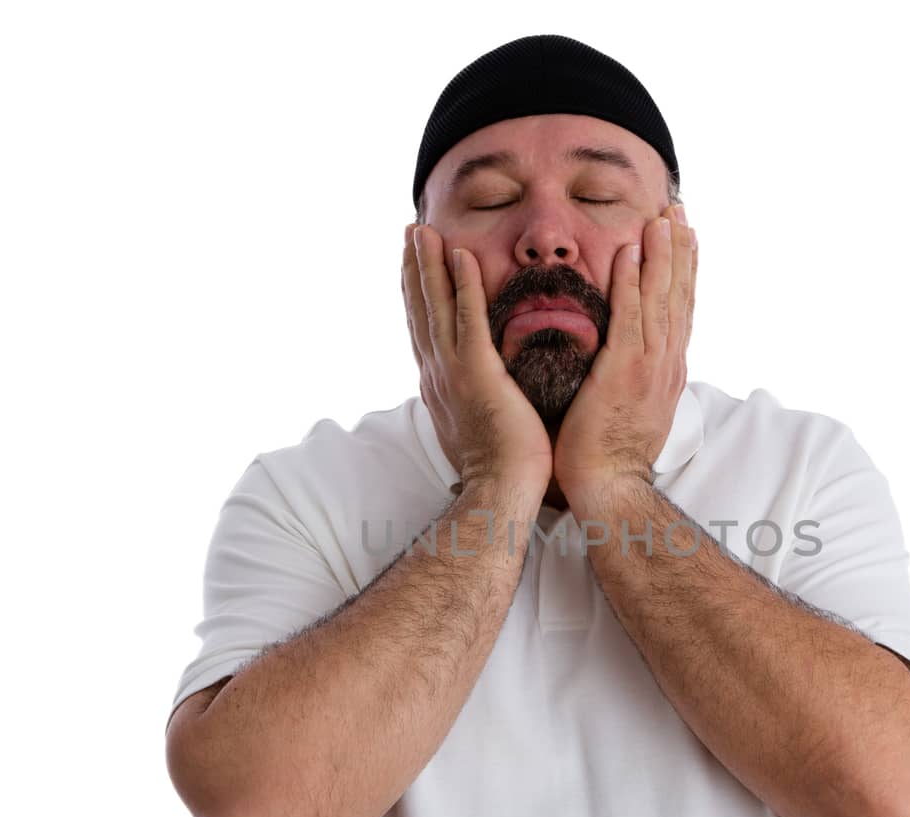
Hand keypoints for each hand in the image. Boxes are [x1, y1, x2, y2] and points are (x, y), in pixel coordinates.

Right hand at [402, 223, 553, 494]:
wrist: (500, 492)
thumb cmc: (500, 470)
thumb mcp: (478, 430)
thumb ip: (473, 406)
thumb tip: (477, 399)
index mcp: (439, 386)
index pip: (424, 330)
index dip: (416, 294)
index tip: (412, 264)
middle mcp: (437, 373)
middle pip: (420, 310)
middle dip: (413, 269)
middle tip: (409, 232)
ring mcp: (453, 371)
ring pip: (436, 306)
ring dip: (427, 264)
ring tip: (422, 230)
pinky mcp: (476, 371)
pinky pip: (468, 318)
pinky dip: (462, 284)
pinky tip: (459, 253)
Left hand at [553, 204, 696, 507]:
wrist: (608, 487)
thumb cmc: (610, 454)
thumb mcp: (632, 408)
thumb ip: (634, 377)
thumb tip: (630, 359)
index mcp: (668, 370)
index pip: (680, 309)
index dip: (684, 269)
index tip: (685, 235)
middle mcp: (667, 362)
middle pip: (679, 294)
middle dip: (681, 249)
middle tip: (679, 209)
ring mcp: (650, 366)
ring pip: (662, 298)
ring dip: (663, 253)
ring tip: (663, 216)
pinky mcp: (624, 371)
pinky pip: (632, 317)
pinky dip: (635, 282)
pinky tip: (633, 251)